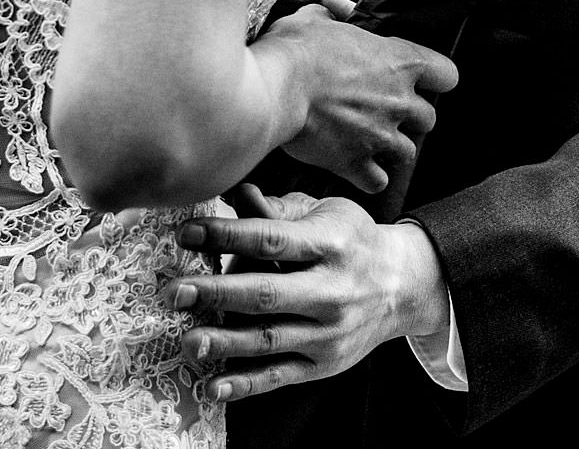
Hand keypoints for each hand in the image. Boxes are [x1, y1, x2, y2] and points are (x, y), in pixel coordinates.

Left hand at [168, 191, 447, 399]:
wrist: (404, 285)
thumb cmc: (350, 239)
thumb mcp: (325, 212)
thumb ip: (278, 209)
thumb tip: (234, 194)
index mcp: (331, 243)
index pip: (273, 239)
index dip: (228, 235)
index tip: (186, 232)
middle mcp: (333, 290)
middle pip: (267, 293)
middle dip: (217, 293)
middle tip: (174, 291)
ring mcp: (330, 332)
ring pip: (270, 339)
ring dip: (224, 340)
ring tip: (187, 339)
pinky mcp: (325, 364)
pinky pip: (280, 375)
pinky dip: (246, 384)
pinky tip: (213, 385)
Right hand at [256, 8, 456, 194]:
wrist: (275, 88)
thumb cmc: (297, 50)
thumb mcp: (315, 20)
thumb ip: (330, 19)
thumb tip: (323, 15)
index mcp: (399, 62)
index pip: (447, 75)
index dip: (436, 78)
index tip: (421, 79)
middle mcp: (398, 101)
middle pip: (428, 119)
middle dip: (410, 117)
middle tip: (385, 111)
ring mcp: (380, 136)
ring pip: (408, 154)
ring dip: (392, 148)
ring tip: (371, 141)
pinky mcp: (355, 163)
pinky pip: (377, 181)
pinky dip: (369, 177)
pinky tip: (357, 167)